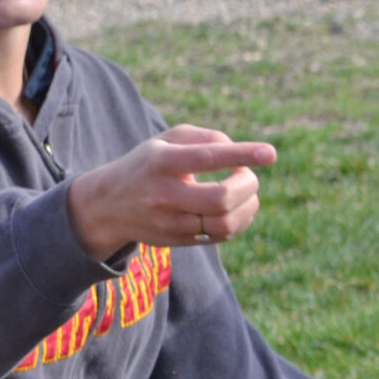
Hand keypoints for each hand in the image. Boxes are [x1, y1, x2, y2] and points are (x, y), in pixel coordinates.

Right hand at [66, 125, 276, 261]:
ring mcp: (170, 222)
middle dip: (248, 184)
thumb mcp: (167, 140)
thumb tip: (240, 153)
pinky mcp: (178, 240)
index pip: (206, 158)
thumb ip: (206, 138)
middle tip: (248, 174)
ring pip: (225, 223)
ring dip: (248, 205)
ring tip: (246, 192)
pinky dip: (240, 221)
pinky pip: (221, 236)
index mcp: (162, 162)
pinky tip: (238, 208)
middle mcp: (165, 194)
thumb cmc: (149, 164)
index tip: (270, 153)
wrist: (108, 206)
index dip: (241, 154)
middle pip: (221, 198)